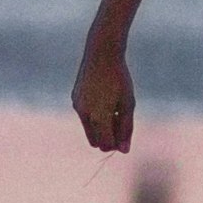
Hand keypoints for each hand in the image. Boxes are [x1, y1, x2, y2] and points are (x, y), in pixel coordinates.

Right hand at [73, 34, 135, 151]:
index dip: (116, 144)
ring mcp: (77, 106)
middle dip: (107, 137)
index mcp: (99, 117)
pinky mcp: (74, 98)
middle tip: (120, 121)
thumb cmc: (119, 79)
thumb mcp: (128, 104)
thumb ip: (126, 128)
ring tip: (113, 108)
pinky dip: (94, 114)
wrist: (101, 53)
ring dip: (100, 126)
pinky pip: (84, 115)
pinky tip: (104, 97)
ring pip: (89, 129)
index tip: (124, 131)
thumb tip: (124, 150)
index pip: (105, 146)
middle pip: (95, 142)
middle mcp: (84, 114)